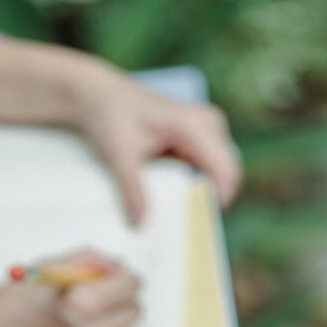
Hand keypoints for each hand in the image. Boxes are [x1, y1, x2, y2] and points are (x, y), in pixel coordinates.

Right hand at [0, 252, 138, 326]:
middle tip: (94, 296)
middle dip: (117, 300)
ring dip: (108, 323)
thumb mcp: (44, 272)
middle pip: (132, 312)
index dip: (122, 277)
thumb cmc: (3, 309)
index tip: (114, 276)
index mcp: (80, 305)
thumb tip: (117, 266)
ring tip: (74, 319)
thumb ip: (86, 262)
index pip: (129, 286)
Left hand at [75, 63, 241, 223]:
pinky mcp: (198, 140)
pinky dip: (193, 188)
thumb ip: (131, 189)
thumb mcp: (118, 154)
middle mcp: (208, 125)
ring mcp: (206, 131)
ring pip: (217, 174)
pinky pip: (206, 170)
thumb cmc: (111, 117)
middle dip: (208, 202)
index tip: (196, 228)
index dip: (216, 202)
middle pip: (225, 175)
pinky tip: (172, 203)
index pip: (224, 170)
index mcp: (195, 125)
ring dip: (201, 196)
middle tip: (184, 230)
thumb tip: (140, 224)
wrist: (101, 96)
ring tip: (177, 217)